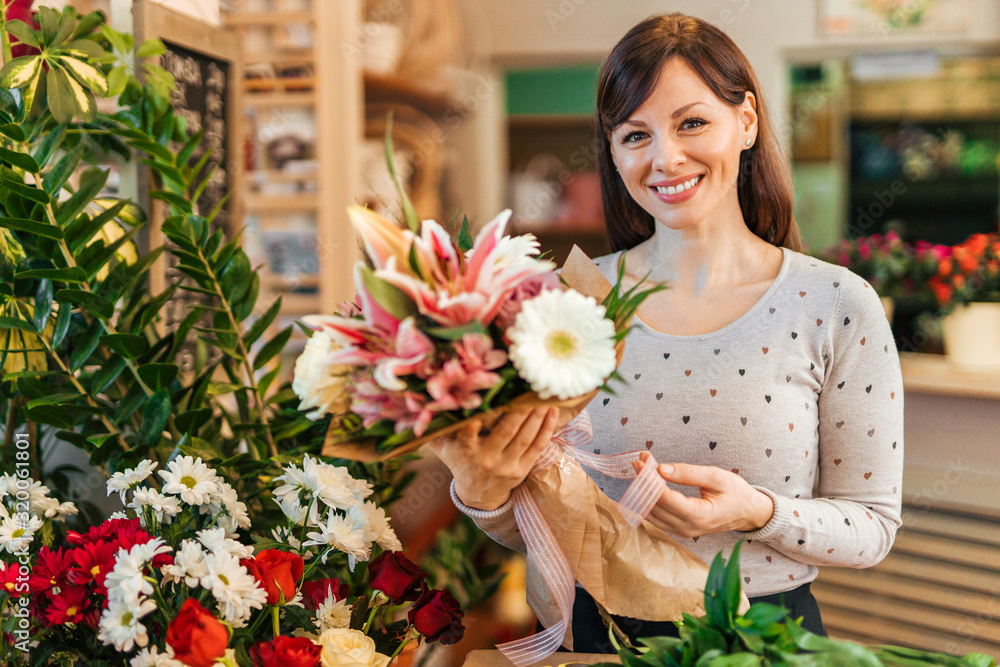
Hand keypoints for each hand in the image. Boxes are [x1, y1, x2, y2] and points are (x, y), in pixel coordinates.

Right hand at [428, 406, 559, 511]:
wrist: (478, 496)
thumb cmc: (460, 462)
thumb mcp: (444, 449)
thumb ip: (433, 430)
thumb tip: (418, 406)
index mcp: (466, 450)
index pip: (470, 430)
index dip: (479, 416)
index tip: (487, 398)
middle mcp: (487, 459)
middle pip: (506, 431)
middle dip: (520, 408)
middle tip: (530, 386)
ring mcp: (507, 466)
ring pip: (525, 437)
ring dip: (536, 415)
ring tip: (544, 394)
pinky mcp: (522, 470)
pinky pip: (538, 446)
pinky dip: (546, 428)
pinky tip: (552, 411)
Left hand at [633, 452, 774, 536]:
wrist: (748, 512)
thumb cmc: (736, 493)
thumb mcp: (717, 477)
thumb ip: (688, 473)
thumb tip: (661, 469)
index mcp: (699, 515)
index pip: (665, 498)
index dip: (650, 479)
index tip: (641, 462)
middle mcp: (687, 528)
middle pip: (655, 505)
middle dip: (643, 481)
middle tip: (639, 461)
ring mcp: (681, 532)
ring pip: (650, 513)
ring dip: (642, 491)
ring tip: (641, 468)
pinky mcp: (678, 530)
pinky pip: (655, 517)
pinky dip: (647, 500)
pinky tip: (645, 483)